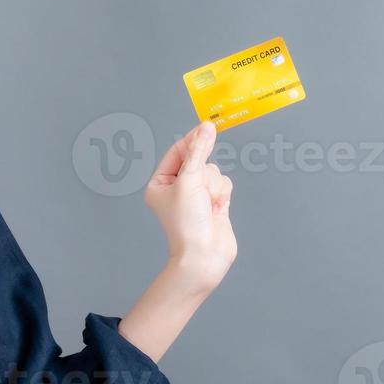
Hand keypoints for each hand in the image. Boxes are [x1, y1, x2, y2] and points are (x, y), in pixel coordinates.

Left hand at [144, 120, 237, 290]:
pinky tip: (217, 209)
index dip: (192, 140)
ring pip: (214, 172)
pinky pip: (223, 184)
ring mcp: (196, 196)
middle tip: (201, 189)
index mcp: (160, 183)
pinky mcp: (214, 203)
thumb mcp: (190, 181)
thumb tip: (206, 127)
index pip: (177, 152)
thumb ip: (199, 152)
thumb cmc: (187, 223)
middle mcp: (177, 189)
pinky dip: (222, 194)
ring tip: (208, 204)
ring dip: (214, 186)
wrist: (204, 256)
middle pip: (199, 161)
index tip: (207, 127)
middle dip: (204, 173)